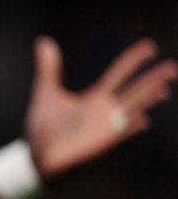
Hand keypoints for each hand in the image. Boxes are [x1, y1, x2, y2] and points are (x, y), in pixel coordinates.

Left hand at [26, 35, 176, 178]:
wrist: (35, 157)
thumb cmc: (43, 128)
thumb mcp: (46, 93)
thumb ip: (48, 69)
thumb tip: (43, 42)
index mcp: (96, 97)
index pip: (119, 74)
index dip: (132, 61)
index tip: (149, 46)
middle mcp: (106, 111)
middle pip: (135, 92)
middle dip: (153, 80)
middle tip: (172, 68)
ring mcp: (105, 128)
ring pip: (131, 111)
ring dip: (146, 101)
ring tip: (162, 89)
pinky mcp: (100, 145)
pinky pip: (118, 136)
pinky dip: (129, 128)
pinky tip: (142, 120)